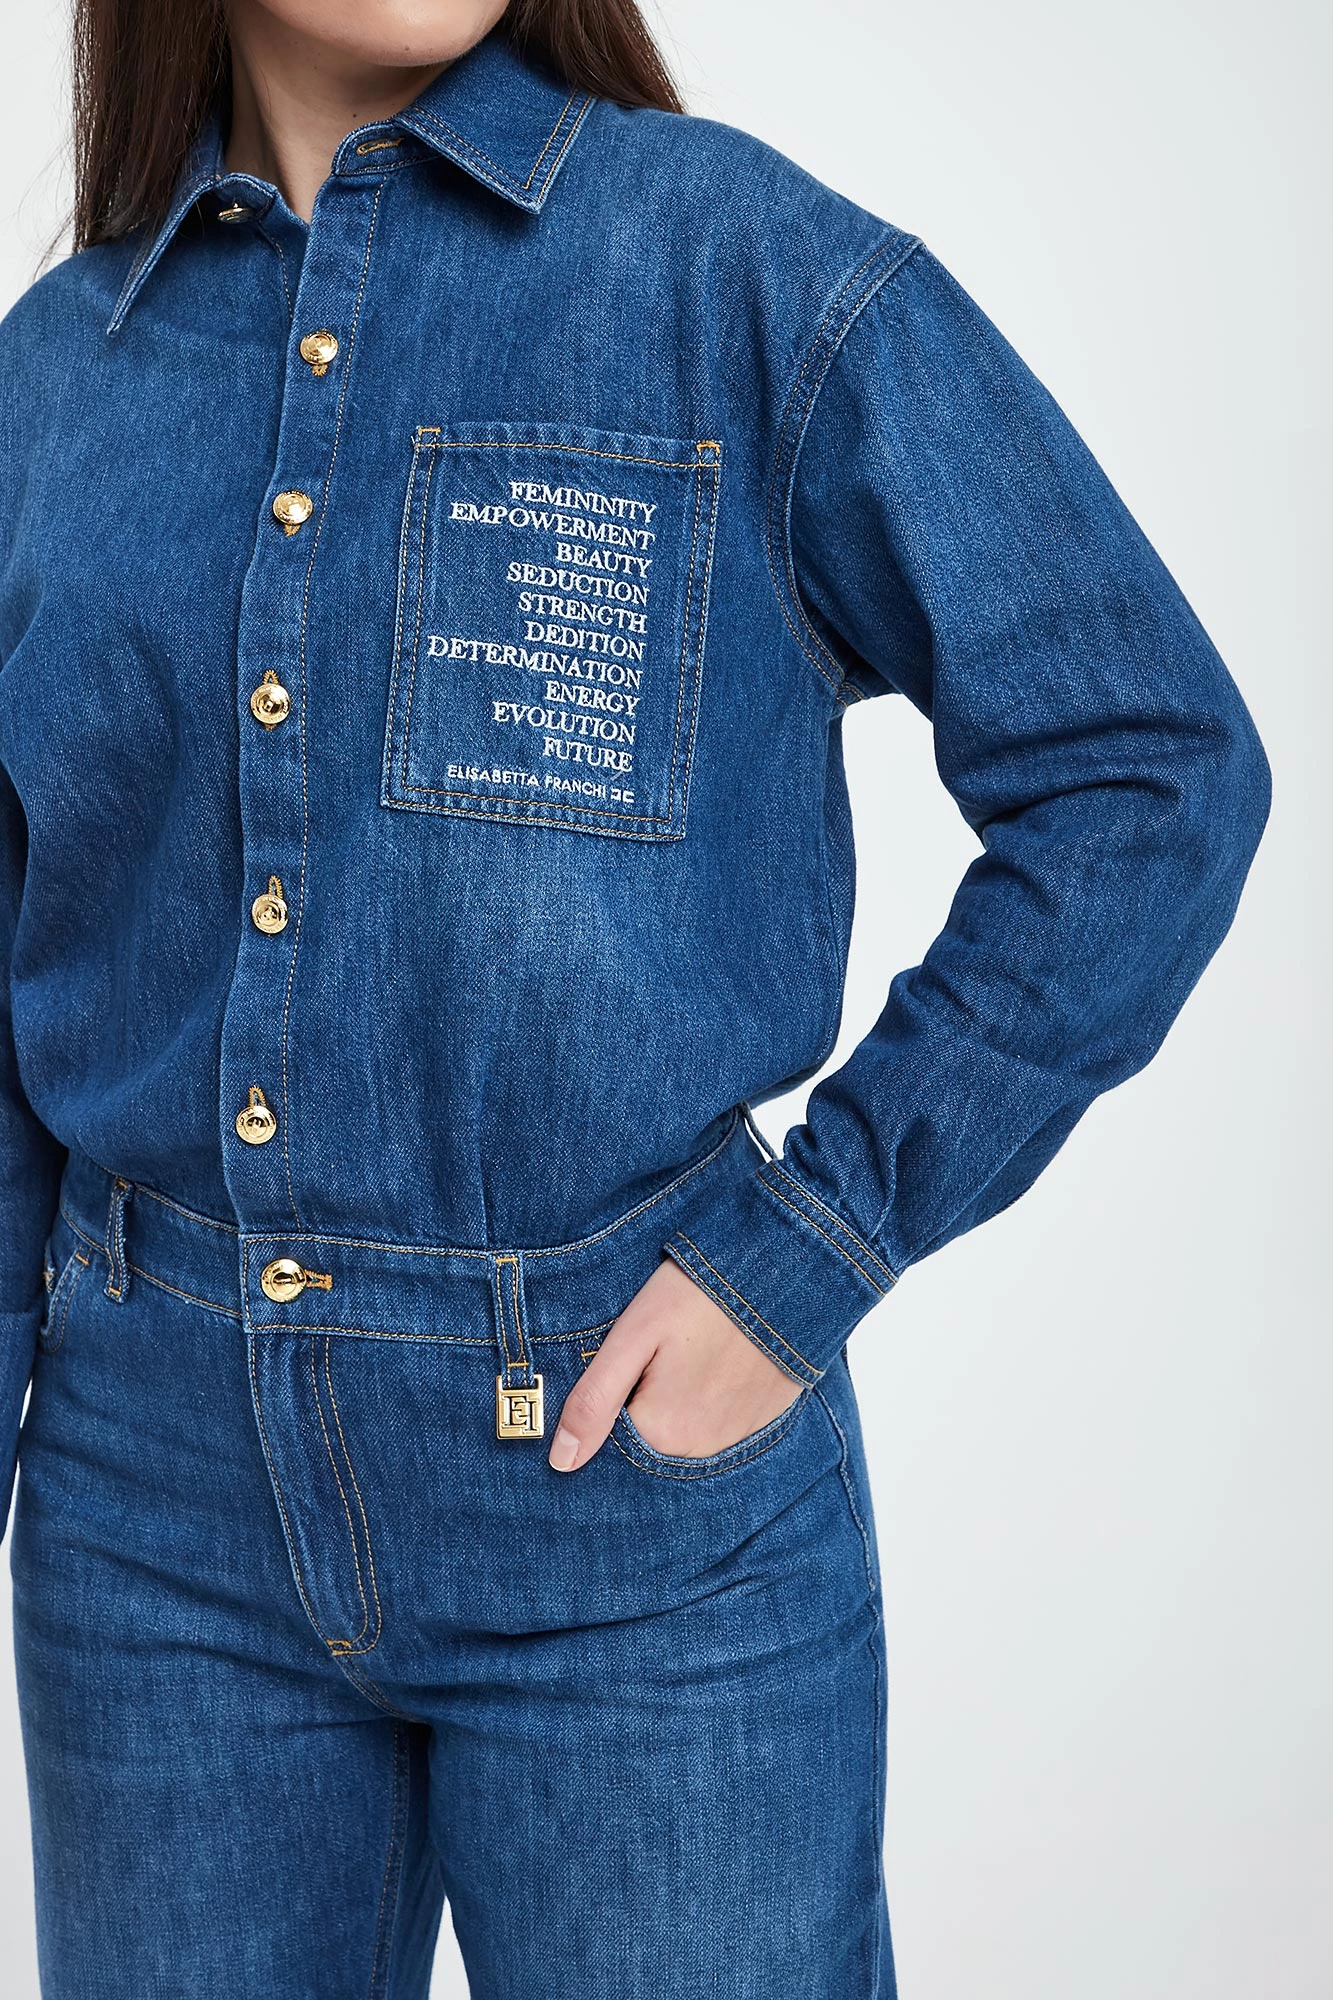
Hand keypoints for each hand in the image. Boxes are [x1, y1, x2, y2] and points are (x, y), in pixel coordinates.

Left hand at [547, 1254, 802, 1470]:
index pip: (610, 1438)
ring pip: (684, 1428)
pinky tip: (713, 1357)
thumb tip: (561, 1461)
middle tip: (658, 1345)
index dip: (608, 1398)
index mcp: (662, 1432)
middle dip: (641, 1399)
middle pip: (649, 1435)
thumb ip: (594, 1401)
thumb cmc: (702, 1294)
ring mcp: (737, 1436)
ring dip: (676, 1398)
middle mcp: (701, 1448)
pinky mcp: (764, 1417)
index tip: (625, 1360)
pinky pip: (720, 1420)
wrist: (786, 1267)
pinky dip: (709, 1396)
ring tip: (686, 1347)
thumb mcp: (634, 1335)